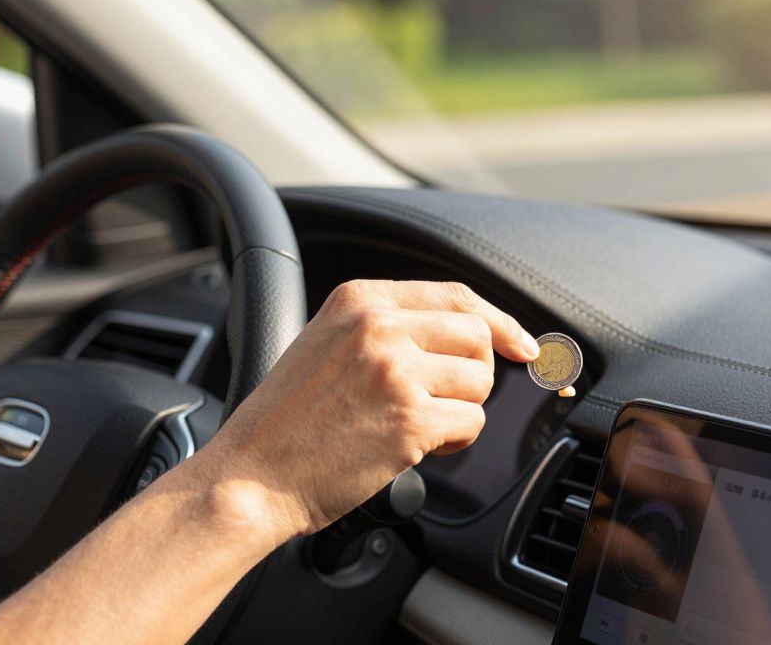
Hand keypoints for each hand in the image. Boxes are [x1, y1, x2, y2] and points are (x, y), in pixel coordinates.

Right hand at [199, 280, 539, 541]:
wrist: (250, 477)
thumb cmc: (286, 422)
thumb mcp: (325, 343)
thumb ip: (385, 326)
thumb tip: (468, 332)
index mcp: (359, 299)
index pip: (456, 294)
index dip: (498, 320)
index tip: (520, 343)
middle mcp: (379, 327)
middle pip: (477, 336)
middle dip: (472, 373)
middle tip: (440, 400)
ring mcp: (396, 372)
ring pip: (480, 382)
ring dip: (460, 409)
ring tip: (417, 425)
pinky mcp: (410, 421)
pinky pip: (471, 424)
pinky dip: (454, 441)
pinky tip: (417, 447)